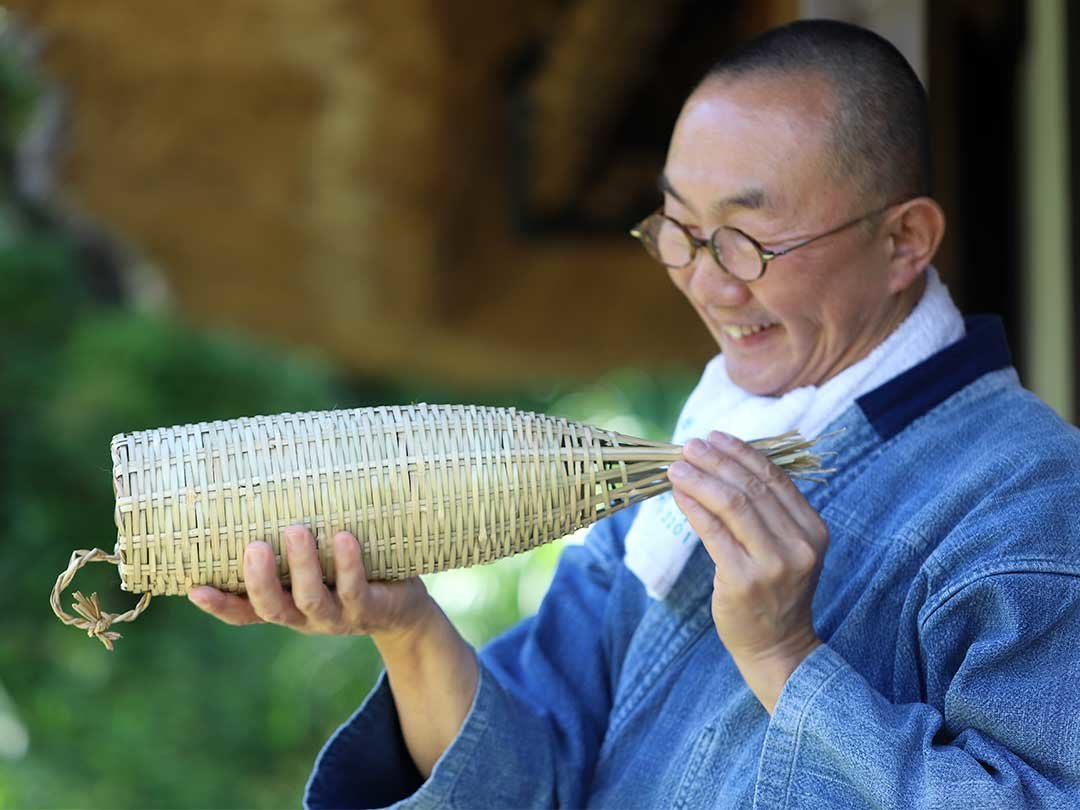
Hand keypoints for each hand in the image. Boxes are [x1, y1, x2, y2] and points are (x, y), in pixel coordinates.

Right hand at [188, 525, 435, 645]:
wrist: (405, 606)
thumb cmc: (352, 570)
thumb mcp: (319, 558)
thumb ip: (292, 536)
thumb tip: (271, 475)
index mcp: (286, 604)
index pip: (245, 612)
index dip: (220, 605)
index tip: (195, 588)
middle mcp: (305, 616)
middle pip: (273, 608)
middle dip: (260, 580)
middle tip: (254, 546)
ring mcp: (337, 616)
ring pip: (312, 598)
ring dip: (303, 565)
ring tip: (297, 530)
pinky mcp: (369, 609)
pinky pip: (355, 588)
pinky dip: (348, 563)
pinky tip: (343, 537)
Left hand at [668, 431, 828, 712]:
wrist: (778, 647)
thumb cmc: (775, 592)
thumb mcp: (787, 549)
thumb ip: (768, 512)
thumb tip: (723, 464)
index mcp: (813, 530)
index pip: (776, 478)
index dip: (743, 452)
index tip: (716, 436)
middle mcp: (799, 545)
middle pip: (752, 487)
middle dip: (716, 460)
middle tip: (690, 444)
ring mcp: (773, 564)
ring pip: (732, 505)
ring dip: (700, 479)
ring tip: (676, 466)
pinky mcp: (743, 581)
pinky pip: (713, 532)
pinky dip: (693, 507)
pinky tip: (678, 494)